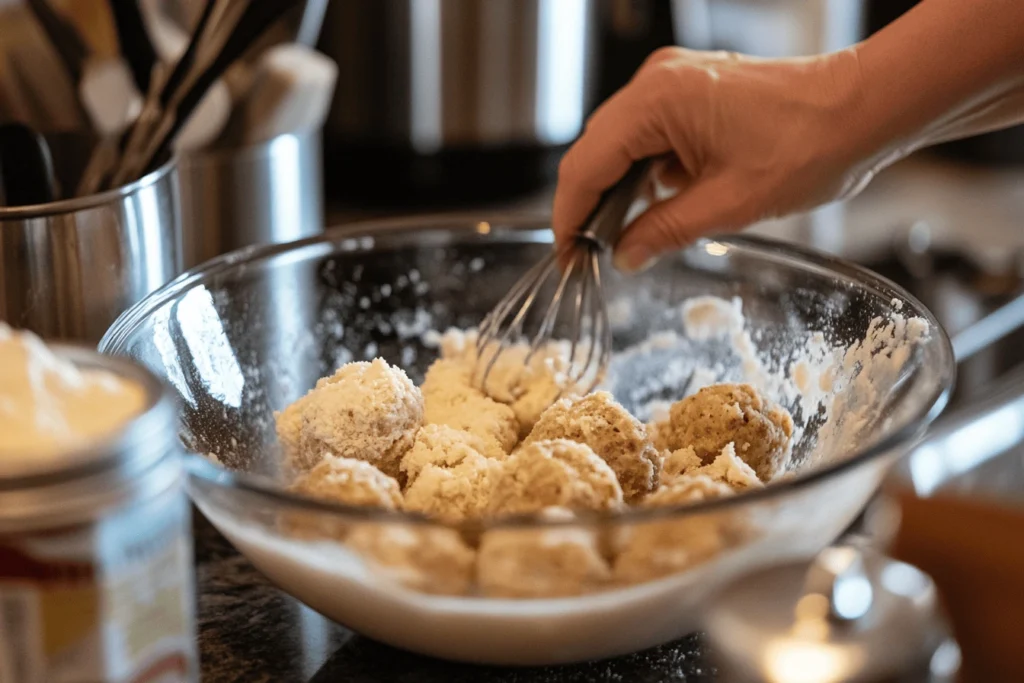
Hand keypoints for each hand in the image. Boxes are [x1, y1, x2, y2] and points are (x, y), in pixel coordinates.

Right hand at [553, 47, 871, 271]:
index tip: (568, 255)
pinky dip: (645, 173)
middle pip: (596, 150)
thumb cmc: (811, 143)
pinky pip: (648, 136)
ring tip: (626, 237)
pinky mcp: (692, 92)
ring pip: (620, 145)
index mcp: (658, 100)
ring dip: (619, 190)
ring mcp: (674, 82)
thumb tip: (625, 256)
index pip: (586, 164)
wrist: (864, 109)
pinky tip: (658, 204)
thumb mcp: (729, 204)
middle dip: (591, 205)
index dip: (570, 216)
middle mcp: (657, 82)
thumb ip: (664, 231)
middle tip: (592, 255)